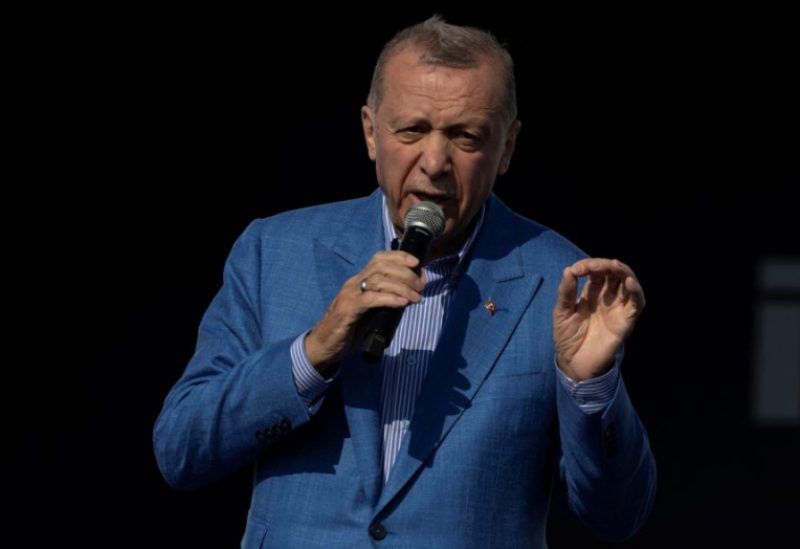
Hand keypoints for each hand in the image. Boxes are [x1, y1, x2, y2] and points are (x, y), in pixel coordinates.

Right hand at [304, 251, 424, 370]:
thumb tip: (410, 297)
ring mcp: (349, 296)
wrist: (323, 346)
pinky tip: (402, 303)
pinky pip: (371, 299)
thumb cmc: (349, 330)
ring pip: (378, 280)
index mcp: (359, 281)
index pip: (379, 259)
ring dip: (401, 286)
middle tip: (420, 286)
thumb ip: (385, 303)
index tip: (417, 263)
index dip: (399, 256)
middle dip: (405, 272)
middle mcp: (354, 284)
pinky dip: (389, 298)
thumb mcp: (371, 313)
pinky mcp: (348, 310)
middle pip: (382, 266)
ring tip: (416, 297)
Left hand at [552, 258, 644, 380]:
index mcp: (592, 293)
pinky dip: (636, 291)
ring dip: (623, 271)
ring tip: (614, 265)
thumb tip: (569, 270)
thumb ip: (566, 292)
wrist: (573, 364)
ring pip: (629, 283)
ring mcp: (618, 308)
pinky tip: (629, 282)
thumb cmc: (567, 337)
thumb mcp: (562, 312)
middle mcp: (608, 298)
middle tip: (592, 266)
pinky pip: (637, 304)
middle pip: (614, 273)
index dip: (589, 266)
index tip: (576, 270)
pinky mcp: (626, 321)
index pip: (597, 272)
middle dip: (605, 265)